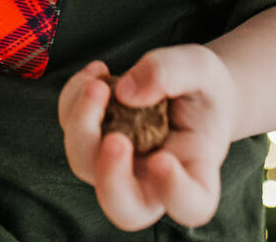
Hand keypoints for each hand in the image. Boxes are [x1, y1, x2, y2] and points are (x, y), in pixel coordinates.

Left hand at [57, 46, 240, 230]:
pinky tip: (97, 72)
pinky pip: (72, 127)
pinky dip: (75, 98)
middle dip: (110, 176)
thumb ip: (173, 73)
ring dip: (82, 123)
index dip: (174, 192)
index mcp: (196, 172)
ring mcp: (119, 164)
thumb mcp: (202, 68)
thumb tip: (125, 93)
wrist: (189, 86)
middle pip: (123, 207)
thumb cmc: (203, 87)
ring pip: (85, 165)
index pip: (189, 205)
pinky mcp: (94, 140)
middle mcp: (152, 179)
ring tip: (98, 84)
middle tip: (115, 139)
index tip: (164, 159)